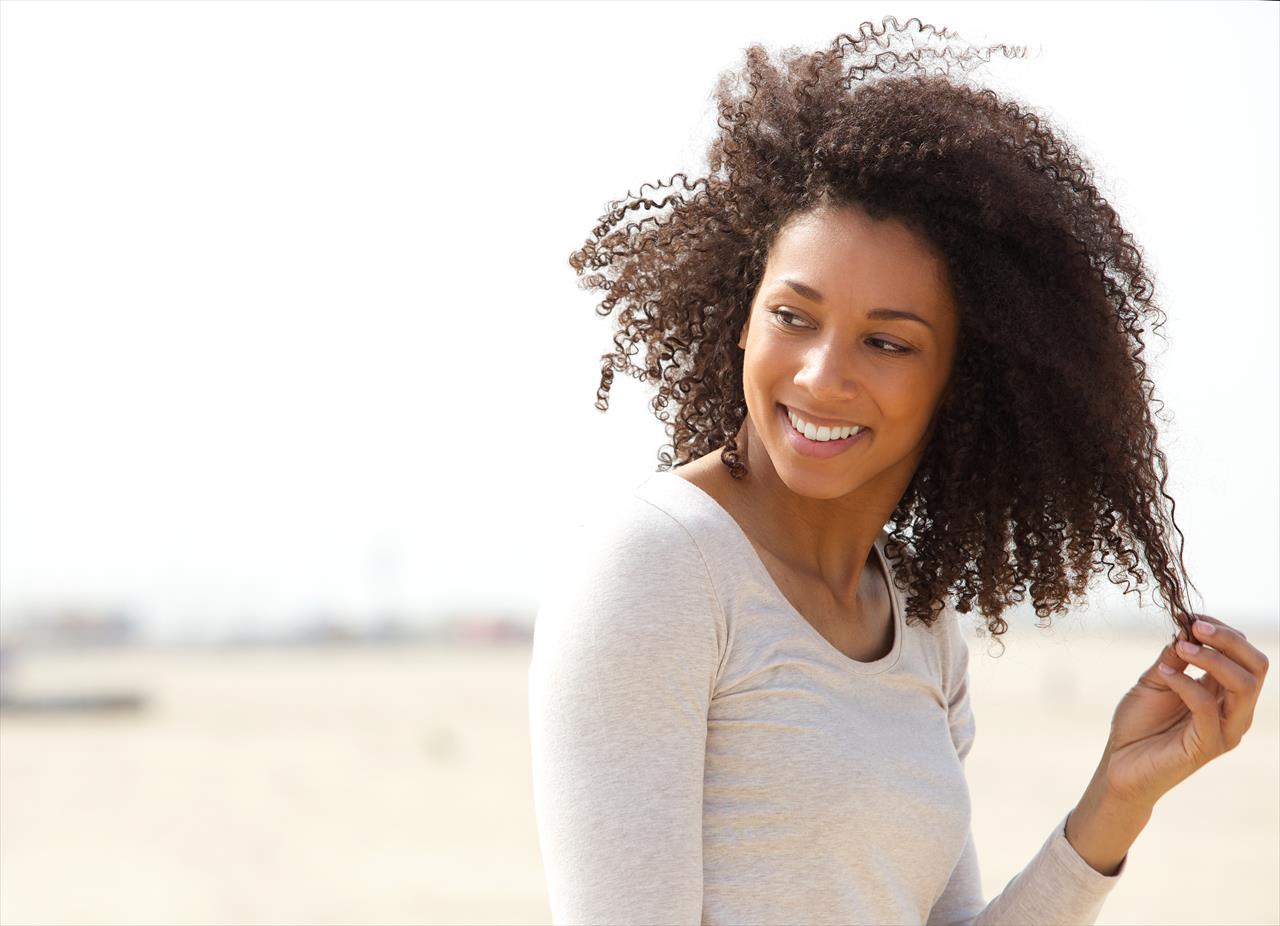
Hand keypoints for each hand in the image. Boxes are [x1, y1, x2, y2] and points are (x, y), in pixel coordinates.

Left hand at [1101, 614, 1269, 807]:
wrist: (1119, 764)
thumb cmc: (1139, 723)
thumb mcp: (1157, 680)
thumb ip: (1174, 657)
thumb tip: (1186, 627)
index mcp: (1225, 694)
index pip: (1245, 655)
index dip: (1222, 631)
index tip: (1191, 616)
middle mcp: (1234, 712)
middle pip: (1256, 667)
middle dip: (1228, 640)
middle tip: (1195, 626)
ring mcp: (1225, 730)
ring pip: (1243, 686)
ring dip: (1212, 659)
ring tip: (1181, 646)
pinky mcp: (1208, 746)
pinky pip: (1207, 708)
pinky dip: (1186, 684)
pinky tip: (1164, 674)